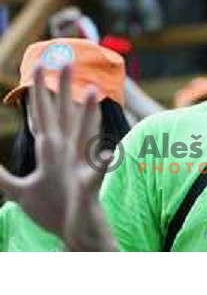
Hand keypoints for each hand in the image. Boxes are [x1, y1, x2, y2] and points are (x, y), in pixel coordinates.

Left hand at [0, 64, 116, 249]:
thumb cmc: (55, 210)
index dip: (40, 92)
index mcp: (52, 152)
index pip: (44, 116)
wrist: (79, 233)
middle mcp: (67, 154)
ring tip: (93, 92)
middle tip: (66, 61)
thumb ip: (3, 177)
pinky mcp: (88, 187)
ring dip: (88, 114)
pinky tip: (109, 153)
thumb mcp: (22, 192)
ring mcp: (79, 167)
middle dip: (63, 89)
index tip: (39, 67)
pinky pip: (95, 174)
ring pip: (83, 135)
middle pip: (64, 116)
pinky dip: (103, 163)